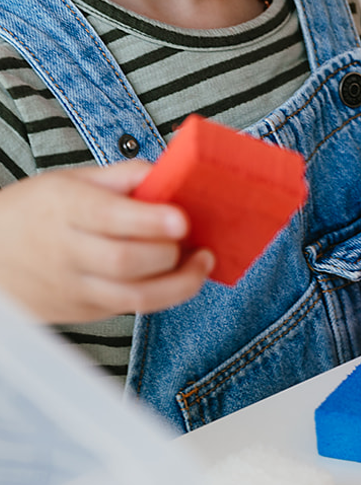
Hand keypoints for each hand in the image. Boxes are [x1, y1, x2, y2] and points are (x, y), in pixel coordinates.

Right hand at [0, 162, 213, 321]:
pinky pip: (131, 310)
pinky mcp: (84, 311)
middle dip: (170, 251)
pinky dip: (164, 295)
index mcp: (65, 208)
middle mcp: (67, 251)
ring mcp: (74, 287)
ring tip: (201, 262)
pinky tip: (178, 277)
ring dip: (181, 282)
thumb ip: (125, 175)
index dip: (151, 221)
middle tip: (192, 236)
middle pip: (126, 261)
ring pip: (134, 297)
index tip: (182, 219)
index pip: (110, 218)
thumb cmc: (36, 211)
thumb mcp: (71, 179)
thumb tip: (171, 173)